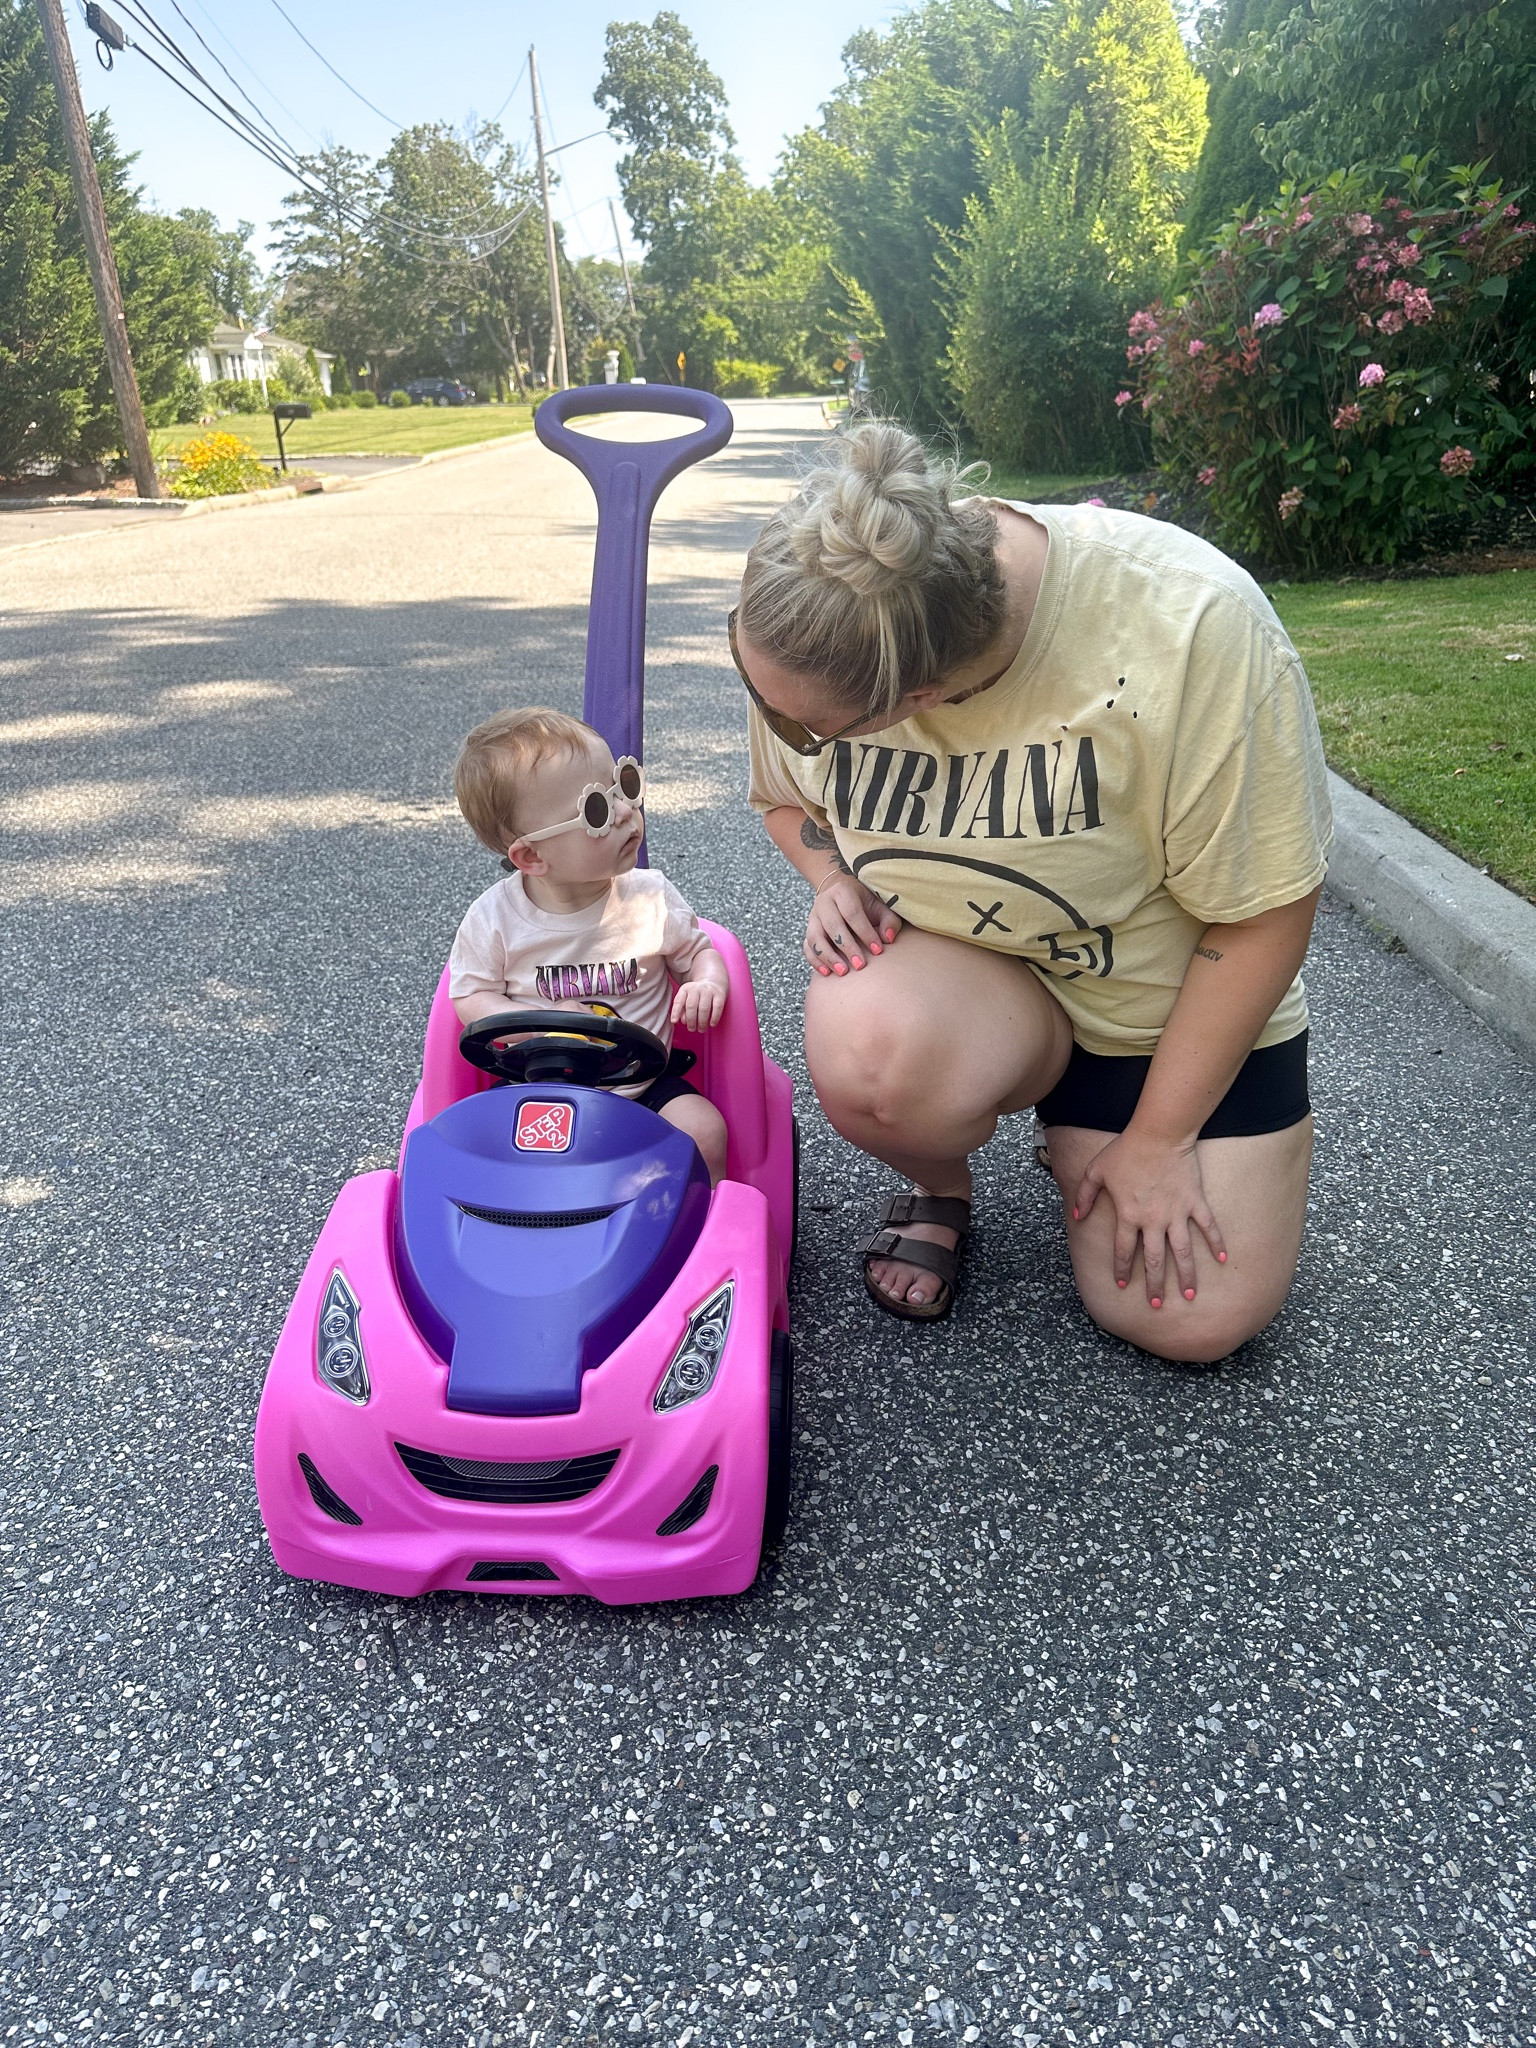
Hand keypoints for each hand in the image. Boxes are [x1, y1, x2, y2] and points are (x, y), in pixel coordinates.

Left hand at [670, 977, 725, 1031]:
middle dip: (691, 1020)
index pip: (679, 1001)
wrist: (713, 982)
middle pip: (691, 1006)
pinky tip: (712, 1024)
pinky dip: (714, 1018)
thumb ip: (681, 1010)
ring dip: (702, 1022)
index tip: (674, 1021)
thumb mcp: (686, 999)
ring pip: (704, 1008)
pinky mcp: (720, 995)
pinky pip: (717, 1007)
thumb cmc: (697, 996)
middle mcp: (696, 989)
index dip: (676, 1011)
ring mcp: (709, 991)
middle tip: (691, 1029)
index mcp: (685, 989)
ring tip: (701, 1029)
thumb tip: (682, 1021)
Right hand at [805, 875, 901, 975]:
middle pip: (832, 925)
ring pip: (815, 937)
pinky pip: (807, 947)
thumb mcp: (880, 906)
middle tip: (860, 965)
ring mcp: (813, 917)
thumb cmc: (864, 903)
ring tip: (843, 971)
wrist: (841, 894)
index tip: (877, 950)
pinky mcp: (808, 930)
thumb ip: (889, 920)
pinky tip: (827, 973)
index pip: (852, 913)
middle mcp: (824, 902)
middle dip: (847, 947)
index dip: (865, 932)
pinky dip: (815, 961)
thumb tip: (888, 938)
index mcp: (843, 892)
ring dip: (828, 956)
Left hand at [1072, 1127, 1227, 1307]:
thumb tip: (1076, 1216)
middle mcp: (1153, 1220)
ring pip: (1183, 1251)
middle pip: (1155, 1260)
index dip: (1122, 1270)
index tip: (1123, 1286)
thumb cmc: (1125, 1151)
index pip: (1124, 1251)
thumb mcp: (1096, 1171)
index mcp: (1128, 1215)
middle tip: (1157, 1304)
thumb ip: (1084, 1195)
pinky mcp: (1195, 1202)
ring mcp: (1176, 1213)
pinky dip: (1217, 1242)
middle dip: (1155, 1284)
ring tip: (1190, 1294)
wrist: (1158, 1134)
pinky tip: (1223, 1259)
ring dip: (1187, 1275)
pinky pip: (1208, 1226)